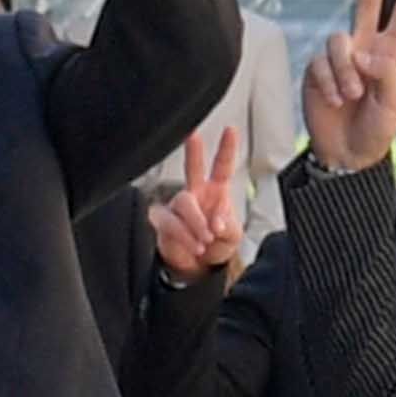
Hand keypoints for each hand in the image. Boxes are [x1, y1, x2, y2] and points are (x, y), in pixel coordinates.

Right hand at [149, 128, 246, 283]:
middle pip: (192, 169)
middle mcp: (195, 193)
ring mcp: (177, 206)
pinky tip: (195, 245)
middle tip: (193, 136)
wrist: (198, 266)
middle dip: (193, 152)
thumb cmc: (216, 244)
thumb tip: (217, 222)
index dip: (226, 149)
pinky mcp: (162, 220)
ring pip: (183, 202)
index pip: (222, 166)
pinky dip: (185, 236)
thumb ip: (228, 226)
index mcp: (216, 191)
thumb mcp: (232, 237)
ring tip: (205, 240)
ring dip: (196, 223)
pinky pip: (170, 222)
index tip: (230, 130)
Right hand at [302, 0, 395, 171]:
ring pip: (339, 42)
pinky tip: (335, 100)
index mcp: (390, 53)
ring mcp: (340, 58)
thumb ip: (386, 73)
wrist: (347, 152)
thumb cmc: (377, 129)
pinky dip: (329, 82)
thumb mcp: (394, 102)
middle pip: (365, 2)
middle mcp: (364, 48)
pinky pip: (321, 63)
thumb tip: (363, 52)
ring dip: (346, 71)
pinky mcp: (317, 69)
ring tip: (353, 96)